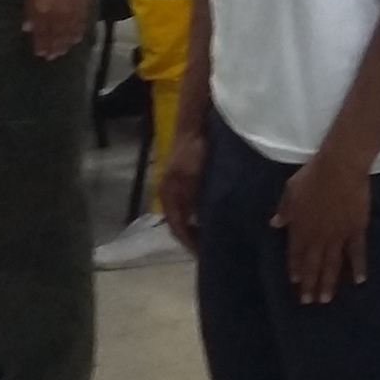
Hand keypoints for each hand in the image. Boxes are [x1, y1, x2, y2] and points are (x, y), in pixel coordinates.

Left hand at [23, 0, 89, 59]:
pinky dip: (78, 34)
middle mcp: (59, 18)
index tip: (40, 54)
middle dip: (53, 48)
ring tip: (62, 51)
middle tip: (51, 57)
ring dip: (65, 44)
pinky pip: (81, 25)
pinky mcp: (84, 8)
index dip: (41, 45)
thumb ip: (29, 11)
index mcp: (44, 14)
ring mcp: (73, 14)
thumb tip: (27, 28)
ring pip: (69, 34)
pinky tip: (77, 39)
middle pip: (56, 37)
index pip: (42, 34)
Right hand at [157, 118, 208, 251]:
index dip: (190, 242)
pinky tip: (211, 214)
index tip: (205, 255)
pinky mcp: (183, 178)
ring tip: (212, 235)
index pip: (176, 227)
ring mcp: (174, 186)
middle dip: (192, 237)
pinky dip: (198, 213)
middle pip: (178, 223)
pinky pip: (188, 203)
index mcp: (168, 196)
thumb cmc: (193, 152)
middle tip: (210, 248)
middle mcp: (168, 193)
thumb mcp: (190, 178)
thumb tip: (198, 226)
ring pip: (183, 214)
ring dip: (195, 225)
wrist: (194, 125)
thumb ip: (191, 201)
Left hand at [274, 154, 372, 302]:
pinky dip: (358, 266)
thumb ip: (285, 209)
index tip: (295, 282)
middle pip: (313, 264)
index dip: (295, 268)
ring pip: (332, 264)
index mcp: (300, 228)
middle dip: (310, 284)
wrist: (340, 169)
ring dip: (328, 282)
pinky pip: (357, 252)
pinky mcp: (356, 230)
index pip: (296, 253)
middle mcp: (318, 237)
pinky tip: (359, 280)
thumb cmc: (312, 176)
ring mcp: (338, 236)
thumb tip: (276, 223)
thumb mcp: (291, 191)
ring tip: (326, 300)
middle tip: (308, 301)